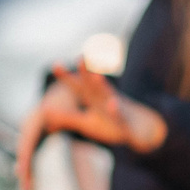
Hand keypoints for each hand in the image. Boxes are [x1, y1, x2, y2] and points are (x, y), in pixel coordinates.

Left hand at [15, 62, 165, 189]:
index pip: (79, 87)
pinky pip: (120, 117)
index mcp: (94, 101)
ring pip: (109, 97)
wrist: (143, 131)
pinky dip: (116, 111)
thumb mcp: (88, 123)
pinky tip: (112, 105)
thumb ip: (69, 117)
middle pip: (94, 87)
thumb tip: (46, 111)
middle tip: (80, 58)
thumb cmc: (111, 126)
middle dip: (87, 73)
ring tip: (97, 76)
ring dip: (103, 87)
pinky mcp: (125, 124)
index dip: (67, 78)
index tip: (55, 64)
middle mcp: (105, 101)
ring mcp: (117, 111)